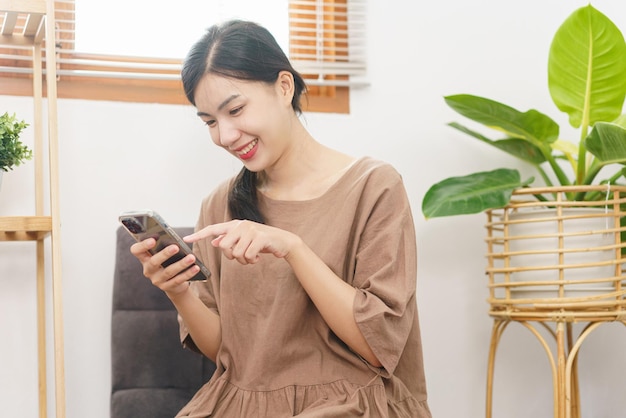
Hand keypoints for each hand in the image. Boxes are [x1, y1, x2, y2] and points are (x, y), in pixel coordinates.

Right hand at [130, 238, 200, 296]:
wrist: (174, 284)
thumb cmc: (169, 262)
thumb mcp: (165, 254)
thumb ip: (165, 246)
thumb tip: (175, 240)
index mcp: (144, 258)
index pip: (136, 250)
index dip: (143, 245)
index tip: (153, 239)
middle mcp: (148, 269)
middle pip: (154, 261)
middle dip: (165, 254)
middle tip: (176, 247)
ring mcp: (156, 280)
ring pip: (168, 271)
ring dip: (181, 264)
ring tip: (192, 257)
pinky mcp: (166, 287)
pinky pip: (178, 280)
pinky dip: (188, 273)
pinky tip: (196, 267)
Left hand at [184, 220, 300, 264]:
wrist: (284, 241)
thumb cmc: (262, 242)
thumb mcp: (244, 240)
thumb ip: (229, 240)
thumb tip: (214, 242)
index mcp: (234, 225)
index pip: (213, 229)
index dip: (199, 235)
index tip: (186, 239)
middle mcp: (241, 225)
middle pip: (223, 246)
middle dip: (231, 256)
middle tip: (242, 256)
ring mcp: (250, 230)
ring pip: (236, 253)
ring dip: (243, 260)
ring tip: (252, 256)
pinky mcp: (259, 238)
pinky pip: (247, 256)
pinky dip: (252, 260)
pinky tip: (258, 257)